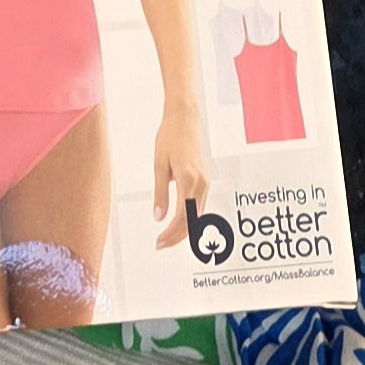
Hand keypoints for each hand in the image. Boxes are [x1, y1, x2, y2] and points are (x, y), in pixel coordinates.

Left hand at [150, 105, 208, 248]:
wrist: (184, 119)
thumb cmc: (170, 137)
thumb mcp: (159, 164)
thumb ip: (160, 192)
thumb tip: (159, 217)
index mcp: (188, 178)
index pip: (182, 216)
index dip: (171, 233)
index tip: (159, 242)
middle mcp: (200, 183)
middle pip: (192, 221)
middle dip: (177, 237)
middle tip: (160, 245)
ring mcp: (205, 182)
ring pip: (197, 216)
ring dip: (183, 230)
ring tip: (166, 238)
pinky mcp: (204, 181)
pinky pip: (199, 207)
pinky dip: (189, 220)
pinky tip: (178, 225)